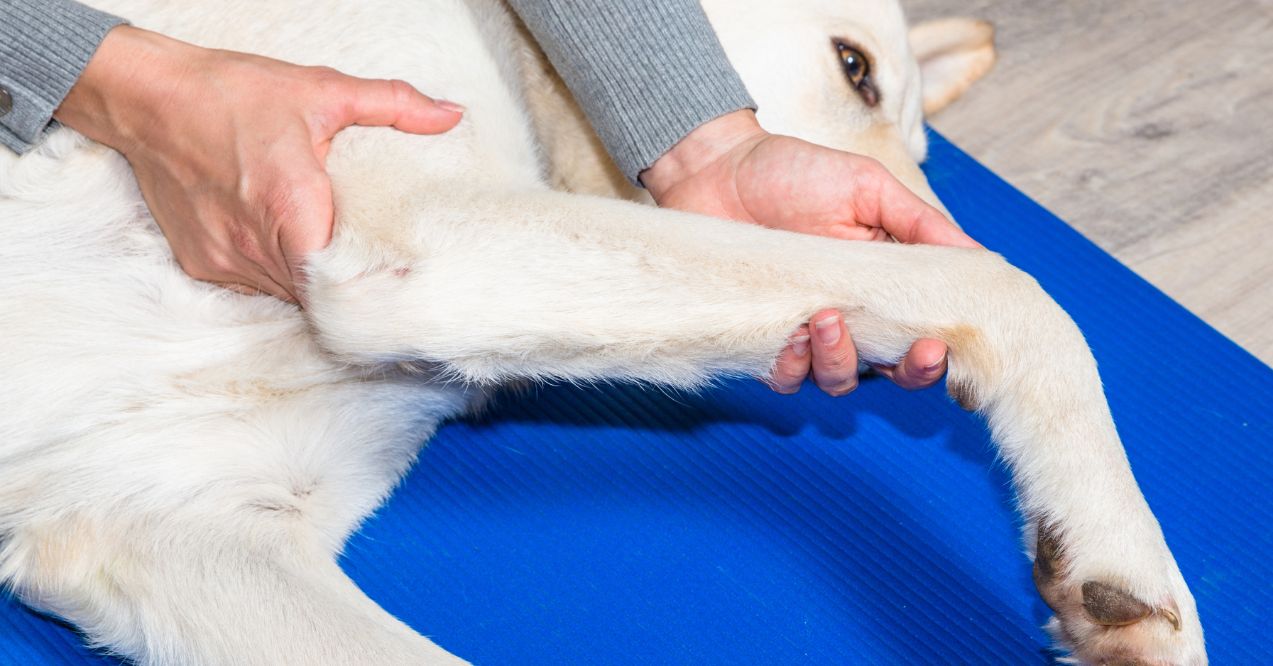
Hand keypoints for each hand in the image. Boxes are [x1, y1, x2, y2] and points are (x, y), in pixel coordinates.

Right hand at [55, 26, 464, 302]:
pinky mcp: (200, 263)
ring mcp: (223, 259)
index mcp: (291, 207)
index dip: (373, 291)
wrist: (147, 98)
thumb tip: (450, 115)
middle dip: (349, 290)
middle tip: (385, 283)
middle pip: (317, 295)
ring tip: (341, 266)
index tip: (401, 289)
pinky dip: (276, 274)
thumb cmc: (231, 94)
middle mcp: (253, 244)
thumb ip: (393, 104)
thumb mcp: (321, 91)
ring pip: (286, 294)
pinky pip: (253, 286)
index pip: (340, 283)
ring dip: (312, 283)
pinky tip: (291, 249)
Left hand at [642, 110, 978, 395]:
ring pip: (839, 380)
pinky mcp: (762, 341)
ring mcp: (807, 333)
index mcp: (886, 286)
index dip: (942, 352)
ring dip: (842, 360)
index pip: (925, 334)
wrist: (719, 167)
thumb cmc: (795, 173)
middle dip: (910, 371)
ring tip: (828, 318)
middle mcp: (853, 317)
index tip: (947, 344)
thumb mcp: (869, 188)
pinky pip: (785, 378)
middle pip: (893, 371)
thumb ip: (921, 225)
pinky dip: (794, 367)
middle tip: (919, 350)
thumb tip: (982, 258)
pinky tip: (794, 336)